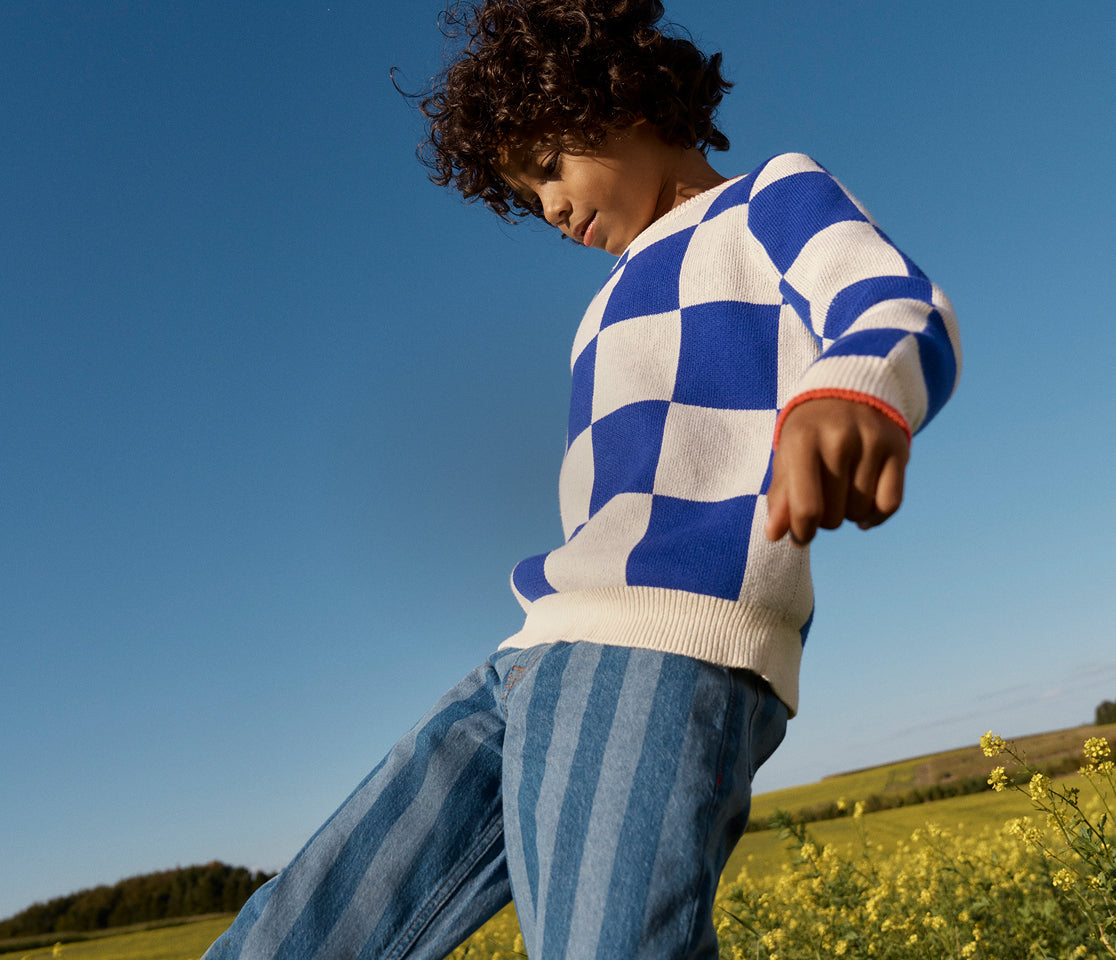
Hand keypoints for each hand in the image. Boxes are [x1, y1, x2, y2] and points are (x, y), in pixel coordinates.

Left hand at [764, 397, 909, 545]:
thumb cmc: (809, 432)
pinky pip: (890, 504)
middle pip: (833, 516)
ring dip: (849, 513)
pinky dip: (876, 516)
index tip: (800, 536)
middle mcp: (839, 439)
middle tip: (822, 498)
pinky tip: (864, 512)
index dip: (802, 532)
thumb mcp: (787, 456)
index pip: (807, 507)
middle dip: (824, 518)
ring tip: (841, 492)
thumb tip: (775, 535)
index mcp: (803, 440)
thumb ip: (780, 497)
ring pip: (860, 513)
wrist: (848, 389)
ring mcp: (872, 442)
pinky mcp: (898, 447)